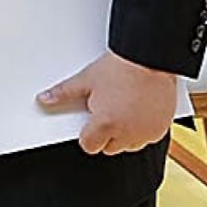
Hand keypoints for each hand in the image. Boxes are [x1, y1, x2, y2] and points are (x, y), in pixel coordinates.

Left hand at [37, 51, 178, 154]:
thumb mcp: (86, 79)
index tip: (89, 123)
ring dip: (124, 135)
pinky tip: (138, 111)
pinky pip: (147, 138)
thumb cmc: (121, 68)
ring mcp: (146, 132)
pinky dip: (142, 130)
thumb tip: (45, 99)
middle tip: (107, 111)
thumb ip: (63, 93)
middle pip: (109, 148)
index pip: (89, 146)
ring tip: (123, 109)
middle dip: (105, 134)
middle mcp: (127, 132)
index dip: (87, 134)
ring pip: (129, 146)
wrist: (150, 58)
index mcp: (106, 124)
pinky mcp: (161, 128)